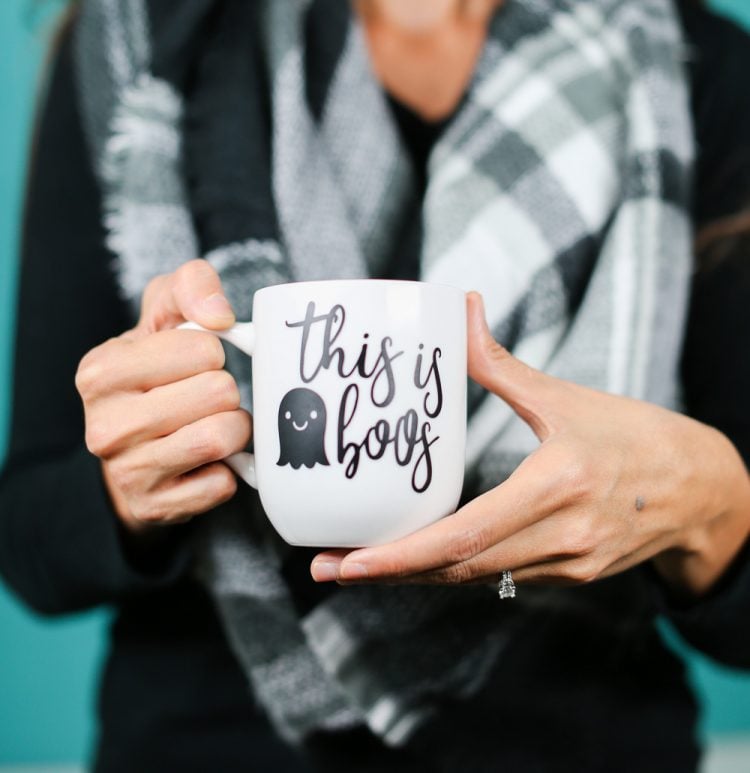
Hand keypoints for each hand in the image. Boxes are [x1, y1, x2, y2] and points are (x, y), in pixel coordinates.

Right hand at [75, 260, 251, 532]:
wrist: (136, 452)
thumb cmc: (157, 374)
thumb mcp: (164, 317)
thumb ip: (190, 287)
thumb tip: (219, 316)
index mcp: (101, 371)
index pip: (203, 348)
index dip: (212, 353)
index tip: (193, 364)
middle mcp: (105, 425)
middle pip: (218, 393)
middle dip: (226, 393)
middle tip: (206, 399)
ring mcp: (128, 472)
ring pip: (222, 437)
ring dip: (235, 429)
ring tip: (213, 425)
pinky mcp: (156, 507)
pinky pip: (223, 483)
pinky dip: (229, 470)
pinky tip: (207, 462)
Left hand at [311, 293, 749, 595]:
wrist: (703, 489)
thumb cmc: (638, 435)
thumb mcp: (567, 397)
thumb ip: (503, 364)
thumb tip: (461, 310)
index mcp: (559, 486)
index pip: (465, 536)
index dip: (401, 555)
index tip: (347, 562)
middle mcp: (563, 536)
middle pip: (458, 569)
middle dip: (388, 572)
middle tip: (327, 567)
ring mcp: (568, 564)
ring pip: (475, 578)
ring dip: (415, 574)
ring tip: (357, 565)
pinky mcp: (571, 575)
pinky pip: (500, 576)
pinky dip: (455, 569)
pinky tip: (419, 557)